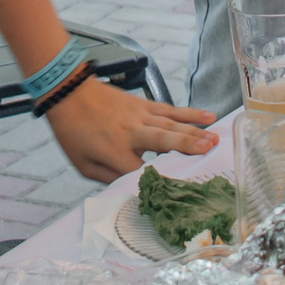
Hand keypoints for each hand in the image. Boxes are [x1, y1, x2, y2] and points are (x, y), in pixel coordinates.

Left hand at [40, 80, 218, 180]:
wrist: (68, 91)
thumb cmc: (74, 131)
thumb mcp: (83, 165)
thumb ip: (110, 179)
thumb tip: (133, 189)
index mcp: (115, 151)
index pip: (141, 172)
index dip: (158, 182)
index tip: (178, 193)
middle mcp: (131, 132)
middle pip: (164, 141)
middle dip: (188, 147)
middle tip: (211, 152)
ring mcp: (139, 115)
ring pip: (172, 124)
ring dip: (195, 132)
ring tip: (216, 139)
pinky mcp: (143, 104)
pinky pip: (170, 109)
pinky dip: (190, 112)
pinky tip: (208, 116)